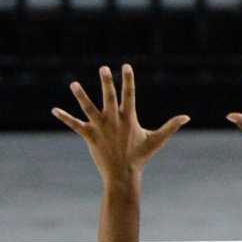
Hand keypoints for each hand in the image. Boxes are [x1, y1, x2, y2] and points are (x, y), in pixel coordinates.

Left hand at [52, 64, 188, 185]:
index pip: (130, 94)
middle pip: (110, 97)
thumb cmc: (140, 157)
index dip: (128, 80)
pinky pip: (75, 125)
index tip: (125, 66)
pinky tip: (54, 110)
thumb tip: (187, 117)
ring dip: (81, 96)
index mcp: (129, 118)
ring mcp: (100, 128)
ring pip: (88, 108)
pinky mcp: (90, 136)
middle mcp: (114, 120)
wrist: (123, 174)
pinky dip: (65, 117)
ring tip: (73, 84)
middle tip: (103, 68)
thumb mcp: (157, 140)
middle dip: (107, 82)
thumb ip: (171, 126)